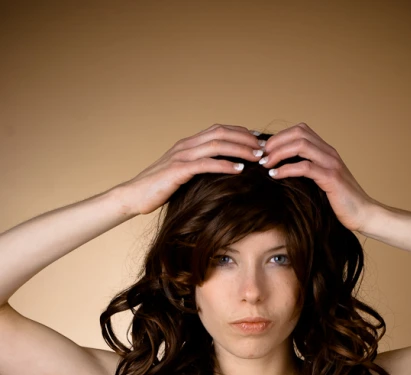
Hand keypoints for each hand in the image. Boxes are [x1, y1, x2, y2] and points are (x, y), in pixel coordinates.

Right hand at [114, 124, 262, 215]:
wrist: (134, 196)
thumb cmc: (159, 189)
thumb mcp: (182, 175)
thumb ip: (199, 169)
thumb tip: (220, 173)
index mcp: (188, 144)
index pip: (219, 130)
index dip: (240, 133)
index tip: (258, 140)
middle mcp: (186, 145)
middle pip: (221, 133)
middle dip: (245, 139)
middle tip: (264, 148)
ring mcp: (181, 156)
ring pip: (217, 145)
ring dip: (240, 150)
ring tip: (257, 157)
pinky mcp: (178, 170)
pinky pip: (206, 164)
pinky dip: (225, 165)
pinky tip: (239, 170)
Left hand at [259, 122, 378, 232]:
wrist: (363, 214)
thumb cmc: (340, 202)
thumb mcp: (321, 183)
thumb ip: (306, 172)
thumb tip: (281, 170)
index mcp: (326, 151)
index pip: (300, 130)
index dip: (279, 136)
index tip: (263, 149)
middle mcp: (329, 152)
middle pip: (298, 132)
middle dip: (276, 142)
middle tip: (260, 155)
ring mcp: (331, 164)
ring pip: (301, 145)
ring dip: (279, 153)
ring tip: (265, 164)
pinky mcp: (331, 178)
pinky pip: (305, 167)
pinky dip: (287, 169)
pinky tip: (275, 176)